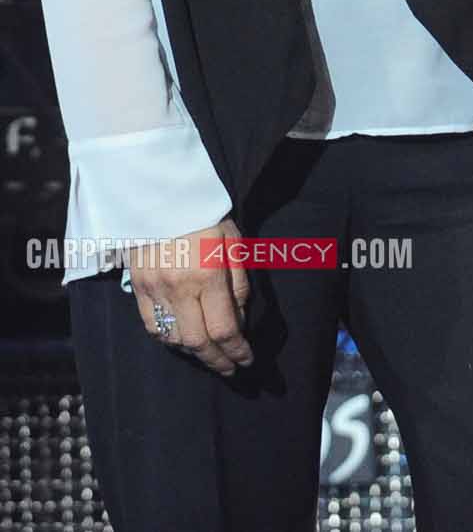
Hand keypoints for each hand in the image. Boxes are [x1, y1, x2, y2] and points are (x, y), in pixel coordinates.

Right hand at [124, 213, 253, 375]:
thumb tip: (240, 317)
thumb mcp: (233, 239)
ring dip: (194, 352)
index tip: (247, 360)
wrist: (160, 193)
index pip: (224, 329)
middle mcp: (179, 288)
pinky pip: (152, 327)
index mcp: (208, 274)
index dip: (237, 350)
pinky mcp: (137, 287)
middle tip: (230, 368)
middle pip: (198, 342)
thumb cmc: (204, 213)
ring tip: (209, 354)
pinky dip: (169, 339)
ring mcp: (154, 290)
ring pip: (173, 339)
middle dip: (217, 361)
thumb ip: (239, 281)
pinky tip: (182, 340)